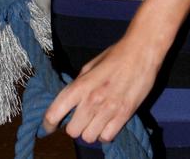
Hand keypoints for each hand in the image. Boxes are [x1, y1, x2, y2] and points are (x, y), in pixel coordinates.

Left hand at [42, 32, 162, 144]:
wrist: (141, 52)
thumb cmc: (115, 55)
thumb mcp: (90, 66)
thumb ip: (79, 84)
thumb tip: (71, 100)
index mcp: (81, 86)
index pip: (55, 112)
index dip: (48, 123)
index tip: (49, 126)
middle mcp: (92, 101)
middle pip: (72, 131)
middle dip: (74, 125)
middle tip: (80, 117)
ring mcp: (109, 110)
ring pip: (89, 137)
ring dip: (90, 130)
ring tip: (95, 120)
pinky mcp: (124, 116)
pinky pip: (107, 137)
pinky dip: (105, 133)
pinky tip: (107, 122)